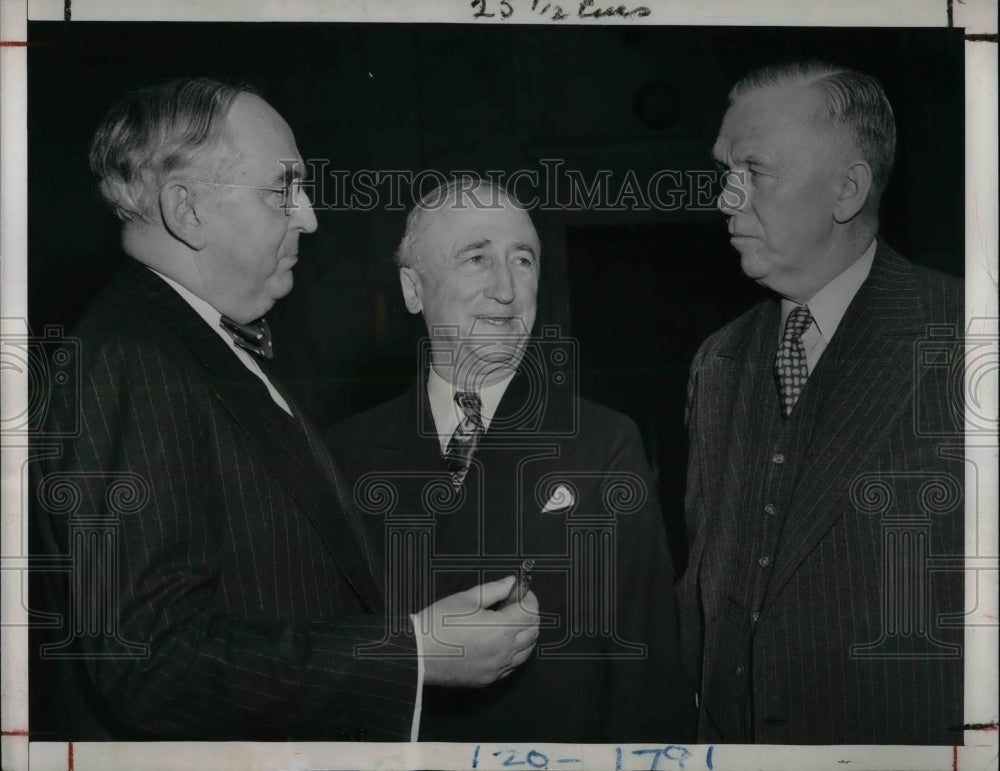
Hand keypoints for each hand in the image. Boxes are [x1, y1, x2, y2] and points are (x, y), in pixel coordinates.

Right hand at [416, 576, 538, 686]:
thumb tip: (512, 582)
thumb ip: (494, 590)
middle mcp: (506, 650)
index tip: (520, 592)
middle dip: (529, 616)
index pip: (531, 612)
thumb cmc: (439, 622)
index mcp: (502, 627)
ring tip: (509, 624)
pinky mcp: (489, 679)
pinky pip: (513, 666)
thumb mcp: (466, 599)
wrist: (418, 654)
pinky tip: (500, 643)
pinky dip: (514, 653)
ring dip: (525, 635)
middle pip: (534, 632)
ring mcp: (499, 668)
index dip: (529, 598)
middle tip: (514, 605)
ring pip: (527, 651)